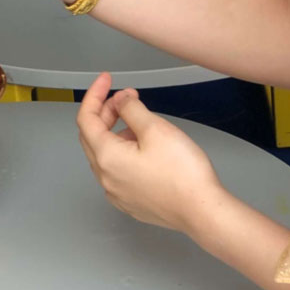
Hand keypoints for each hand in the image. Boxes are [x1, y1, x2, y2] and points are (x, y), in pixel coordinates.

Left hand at [77, 73, 225, 233]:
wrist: (203, 211)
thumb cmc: (181, 171)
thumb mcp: (155, 128)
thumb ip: (131, 108)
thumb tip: (120, 100)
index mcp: (106, 157)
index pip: (86, 118)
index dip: (95, 94)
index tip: (107, 78)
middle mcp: (105, 178)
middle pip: (93, 136)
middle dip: (106, 111)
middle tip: (127, 97)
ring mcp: (118, 194)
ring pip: (105, 154)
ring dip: (116, 132)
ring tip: (141, 122)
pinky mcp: (132, 203)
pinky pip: (118, 171)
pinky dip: (123, 152)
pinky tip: (143, 147)